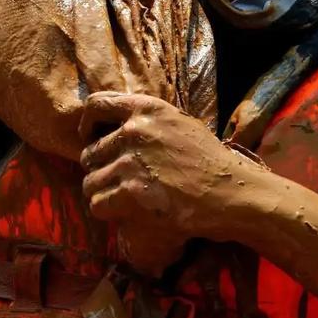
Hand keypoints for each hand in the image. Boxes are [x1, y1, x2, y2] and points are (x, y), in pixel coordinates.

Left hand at [79, 92, 254, 274]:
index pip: (95, 105)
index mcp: (146, 108)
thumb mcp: (180, 124)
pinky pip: (98, 204)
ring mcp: (131, 161)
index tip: (92, 139)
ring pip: (89, 182)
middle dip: (99, 170)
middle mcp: (134, 130)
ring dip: (102, 194)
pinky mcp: (130, 191)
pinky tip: (126, 213)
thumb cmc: (210, 162)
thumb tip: (116, 126)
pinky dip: (108, 212)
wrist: (230, 193)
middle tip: (119, 183)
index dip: (87, 125)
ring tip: (123, 200)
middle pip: (88, 153)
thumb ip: (148, 121)